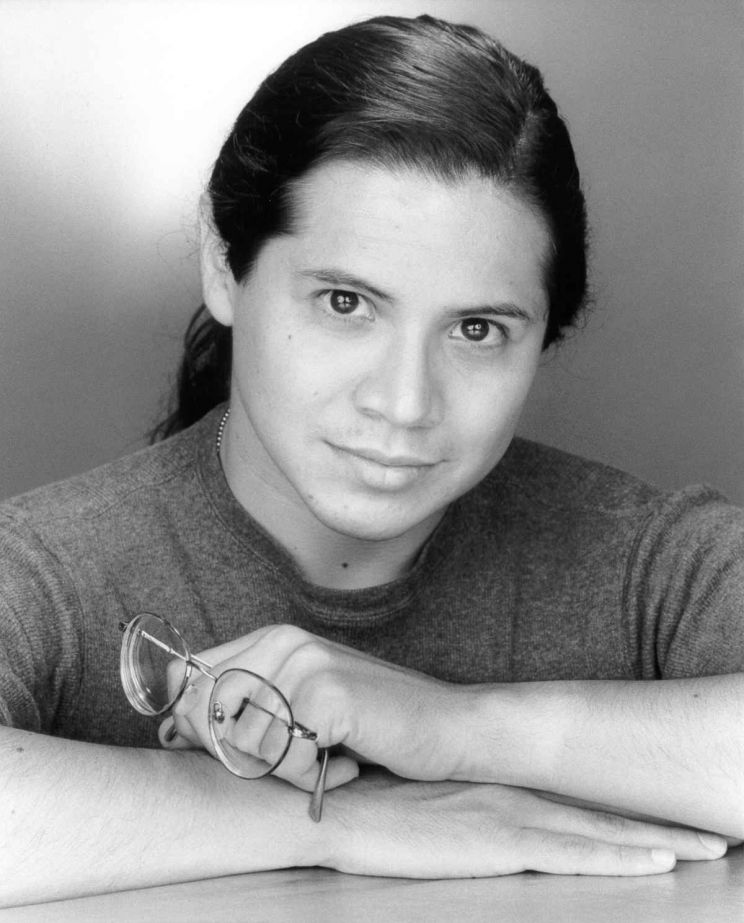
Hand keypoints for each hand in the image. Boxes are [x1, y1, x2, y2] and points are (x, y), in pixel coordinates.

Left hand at [160, 624, 462, 789]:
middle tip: (291, 757)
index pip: (190, 676)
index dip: (192, 722)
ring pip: (244, 742)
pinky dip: (311, 777)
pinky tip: (346, 762)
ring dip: (283, 769)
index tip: (225, 748)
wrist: (447, 725)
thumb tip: (171, 729)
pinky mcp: (328, 695)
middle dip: (238, 753)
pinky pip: (285, 759)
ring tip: (325, 757)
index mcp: (274, 637)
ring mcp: (307, 665)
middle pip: (206, 713)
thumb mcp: (301, 704)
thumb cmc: (374, 720)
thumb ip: (244, 704)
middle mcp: (285, 641)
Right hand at [321, 769, 729, 877]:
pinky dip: (621, 855)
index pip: (570, 793)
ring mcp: (509, 817)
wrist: (333, 804)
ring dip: (657, 840)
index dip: (617, 801)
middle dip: (658, 822)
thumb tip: (462, 810)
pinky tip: (657, 863)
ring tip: (707, 848)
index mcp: (495, 782)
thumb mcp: (418, 797)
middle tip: (711, 832)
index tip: (659, 810)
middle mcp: (511, 794)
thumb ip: (451, 801)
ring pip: (602, 830)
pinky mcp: (499, 844)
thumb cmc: (366, 802)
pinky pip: (575, 855)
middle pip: (599, 809)